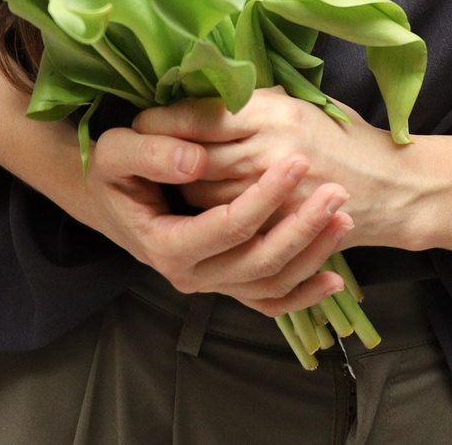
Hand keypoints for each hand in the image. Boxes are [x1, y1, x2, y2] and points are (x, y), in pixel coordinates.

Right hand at [72, 127, 355, 316]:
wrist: (107, 197)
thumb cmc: (112, 171)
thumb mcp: (115, 152)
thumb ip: (150, 153)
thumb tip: (195, 162)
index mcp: (165, 245)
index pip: (227, 226)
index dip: (265, 197)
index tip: (296, 161)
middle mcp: (190, 275)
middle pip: (258, 261)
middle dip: (302, 227)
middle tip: (336, 191)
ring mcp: (210, 283)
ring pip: (270, 283)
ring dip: (311, 255)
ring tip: (344, 219)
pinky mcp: (224, 282)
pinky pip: (268, 300)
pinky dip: (302, 295)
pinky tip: (335, 278)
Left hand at [133, 89, 414, 246]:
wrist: (395, 187)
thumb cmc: (346, 137)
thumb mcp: (301, 103)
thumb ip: (253, 102)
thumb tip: (201, 90)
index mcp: (274, 112)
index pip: (202, 114)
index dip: (165, 119)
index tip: (143, 118)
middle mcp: (272, 150)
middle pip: (195, 158)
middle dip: (164, 157)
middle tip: (141, 150)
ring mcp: (277, 194)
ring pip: (205, 197)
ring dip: (183, 191)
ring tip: (168, 182)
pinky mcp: (281, 228)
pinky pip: (229, 228)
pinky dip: (209, 221)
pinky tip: (200, 213)